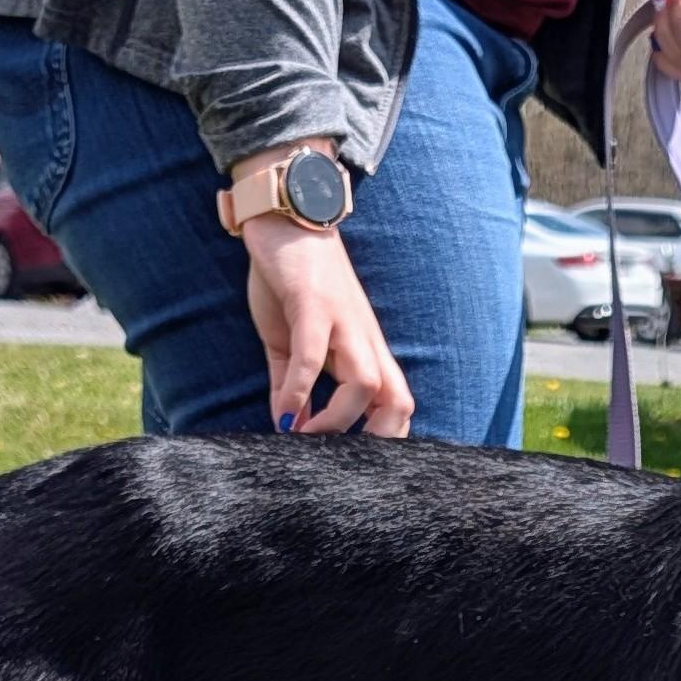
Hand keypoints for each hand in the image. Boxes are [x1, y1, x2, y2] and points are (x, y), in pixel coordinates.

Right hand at [233, 141, 412, 437]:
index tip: (350, 464)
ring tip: (302, 434)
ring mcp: (344, 321)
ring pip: (366, 383)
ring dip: (336, 420)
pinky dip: (301, 390)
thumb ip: (290, 383)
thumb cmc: (291, 280)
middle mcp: (363, 338)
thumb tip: (287, 424)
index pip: (396, 403)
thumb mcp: (290, 341)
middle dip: (376, 441)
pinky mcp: (315, 304)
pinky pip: (314, 355)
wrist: (285, 215)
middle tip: (336, 460)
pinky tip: (281, 411)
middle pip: (399, 401)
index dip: (384, 440)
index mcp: (363, 348)